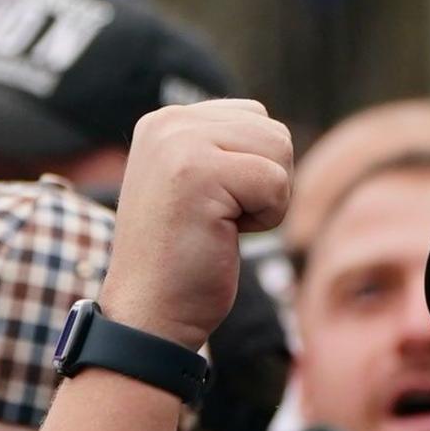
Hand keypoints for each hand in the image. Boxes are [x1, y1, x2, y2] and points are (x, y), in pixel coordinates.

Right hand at [103, 99, 292, 348]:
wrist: (150, 314)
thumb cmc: (182, 261)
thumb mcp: (199, 185)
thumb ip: (224, 149)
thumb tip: (277, 133)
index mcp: (166, 122)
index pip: (255, 116)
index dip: (254, 171)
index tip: (211, 205)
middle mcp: (168, 123)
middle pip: (273, 132)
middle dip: (265, 184)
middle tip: (217, 220)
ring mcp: (179, 144)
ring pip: (279, 151)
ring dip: (266, 201)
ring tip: (219, 225)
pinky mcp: (198, 172)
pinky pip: (276, 183)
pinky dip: (264, 221)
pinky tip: (222, 236)